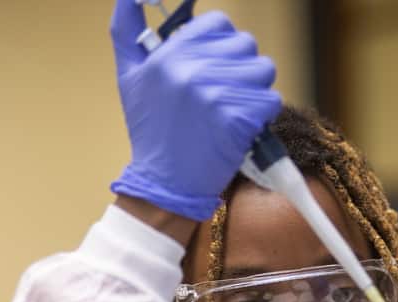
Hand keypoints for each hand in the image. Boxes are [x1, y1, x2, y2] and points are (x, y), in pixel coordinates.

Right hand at [109, 2, 281, 220]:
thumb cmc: (151, 131)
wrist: (165, 183)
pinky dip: (262, 114)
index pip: (218, 23)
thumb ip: (126, 31)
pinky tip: (242, 126)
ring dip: (255, 89)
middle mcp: (193, 70)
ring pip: (263, 70)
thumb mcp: (129, 77)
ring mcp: (218, 95)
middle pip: (246, 45)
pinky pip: (270, 100)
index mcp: (169, 55)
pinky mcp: (240, 120)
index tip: (214, 65)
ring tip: (233, 109)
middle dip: (240, 67)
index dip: (222, 43)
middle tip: (223, 93)